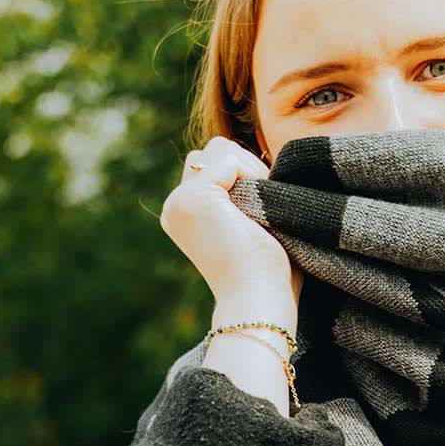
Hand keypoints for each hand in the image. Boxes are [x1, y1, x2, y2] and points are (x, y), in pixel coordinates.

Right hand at [159, 136, 303, 306]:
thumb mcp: (249, 224)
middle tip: (262, 213)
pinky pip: (231, 158)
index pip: (215, 163)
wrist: (260, 297)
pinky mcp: (194, 196)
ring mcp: (180, 200)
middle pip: (217, 150)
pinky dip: (253, 177)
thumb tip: (263, 156)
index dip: (248, 177)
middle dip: (248, 170)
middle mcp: (175, 205)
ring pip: (223, 148)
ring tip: (259, 213)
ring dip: (252, 173)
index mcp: (185, 213)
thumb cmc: (268, 272)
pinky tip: (256, 212)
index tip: (261, 215)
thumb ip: (242, 191)